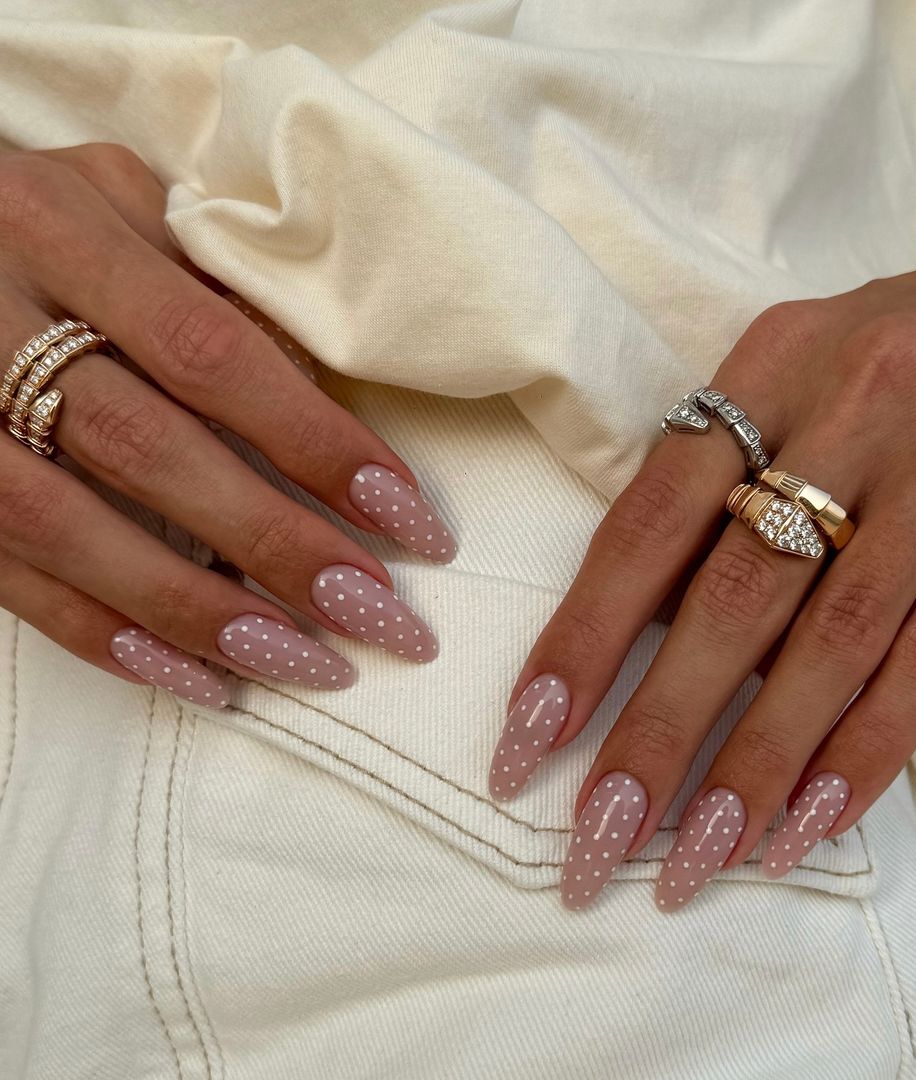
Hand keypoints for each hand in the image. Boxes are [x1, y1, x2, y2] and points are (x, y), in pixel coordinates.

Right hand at [0, 144, 454, 708]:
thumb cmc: (35, 219)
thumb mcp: (122, 205)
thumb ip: (213, 288)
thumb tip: (326, 406)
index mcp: (59, 228)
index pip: (212, 353)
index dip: (315, 444)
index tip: (407, 520)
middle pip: (148, 452)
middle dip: (276, 545)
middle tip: (378, 616)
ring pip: (70, 532)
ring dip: (200, 612)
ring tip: (305, 663)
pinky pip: (6, 577)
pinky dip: (106, 636)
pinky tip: (197, 676)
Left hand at [489, 143, 915, 909]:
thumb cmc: (894, 347)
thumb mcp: (786, 377)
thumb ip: (714, 482)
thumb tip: (636, 626)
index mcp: (767, 366)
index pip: (649, 521)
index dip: (583, 638)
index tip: (529, 739)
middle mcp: (856, 408)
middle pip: (735, 598)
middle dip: (659, 733)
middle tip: (601, 838)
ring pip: (838, 642)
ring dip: (759, 766)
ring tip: (696, 856)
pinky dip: (871, 748)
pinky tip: (810, 820)